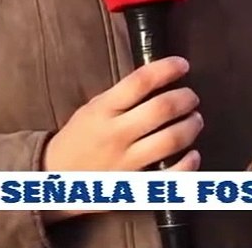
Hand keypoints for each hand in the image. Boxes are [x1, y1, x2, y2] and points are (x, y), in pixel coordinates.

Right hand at [45, 56, 201, 171]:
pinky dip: (188, 164)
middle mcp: (115, 134)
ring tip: (195, 120)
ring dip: (191, 126)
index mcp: (103, 110)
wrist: (55, 180)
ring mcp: (126, 162)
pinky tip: (193, 154)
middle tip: (192, 97)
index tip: (182, 65)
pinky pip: (170, 176)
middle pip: (162, 108)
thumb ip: (121, 97)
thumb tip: (159, 81)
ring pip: (171, 139)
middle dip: (185, 98)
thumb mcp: (91, 109)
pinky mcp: (134, 186)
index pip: (140, 81)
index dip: (166, 69)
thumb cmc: (77, 139)